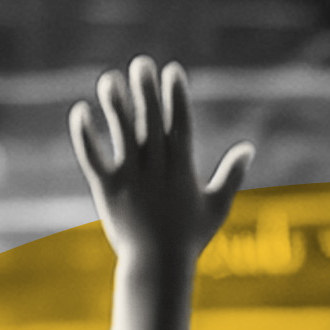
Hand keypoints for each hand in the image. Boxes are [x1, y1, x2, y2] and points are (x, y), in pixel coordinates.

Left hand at [70, 55, 252, 264]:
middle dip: (147, 91)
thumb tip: (248, 149)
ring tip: (108, 79)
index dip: (177, 95)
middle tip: (142, 64)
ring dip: (115, 105)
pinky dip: (85, 135)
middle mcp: (156, 167)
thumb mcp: (217, 205)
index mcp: (182, 168)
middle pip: (151, 121)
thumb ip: (231, 175)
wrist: (158, 265)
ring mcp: (131, 177)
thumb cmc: (189, 237)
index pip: (181, 123)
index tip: (173, 71)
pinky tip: (80, 112)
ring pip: (122, 133)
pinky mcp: (107, 188)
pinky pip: (93, 157)